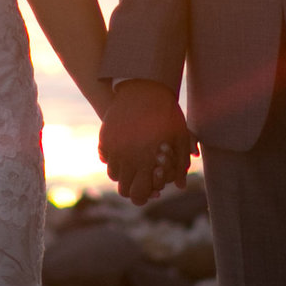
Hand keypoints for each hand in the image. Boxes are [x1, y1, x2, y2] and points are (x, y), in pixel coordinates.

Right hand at [100, 79, 195, 204]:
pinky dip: (114, 159)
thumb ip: (180, 165)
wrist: (145, 88)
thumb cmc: (167, 114)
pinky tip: (126, 151)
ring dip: (124, 174)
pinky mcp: (105, 139)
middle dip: (134, 188)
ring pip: (114, 175)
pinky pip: (106, 159)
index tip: (150, 191)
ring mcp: (113, 149)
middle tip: (142, 181)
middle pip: (124, 189)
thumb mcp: (179, 139)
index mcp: (146, 162)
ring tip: (135, 164)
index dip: (144, 196)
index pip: (139, 194)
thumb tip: (180, 186)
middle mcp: (126, 159)